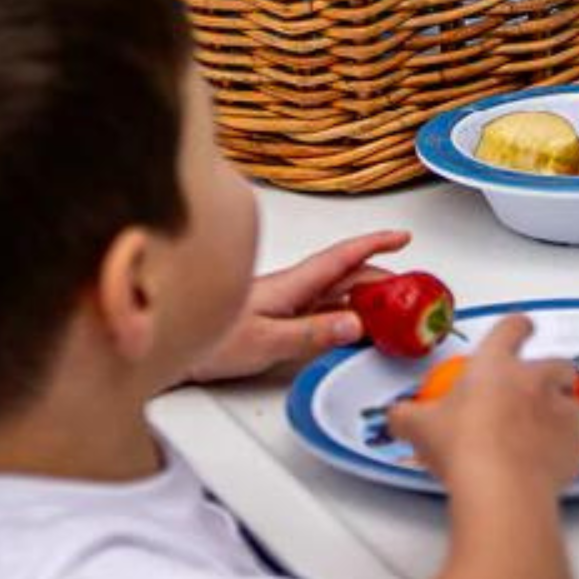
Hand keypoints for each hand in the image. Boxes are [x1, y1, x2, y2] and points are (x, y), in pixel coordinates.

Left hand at [184, 229, 410, 383]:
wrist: (169, 342)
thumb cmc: (209, 339)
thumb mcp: (265, 341)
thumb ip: (311, 333)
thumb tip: (354, 323)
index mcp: (293, 284)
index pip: (344, 256)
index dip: (375, 243)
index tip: (403, 237)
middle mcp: (292, 288)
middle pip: (348, 276)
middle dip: (382, 279)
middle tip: (410, 294)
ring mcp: (286, 303)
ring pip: (337, 294)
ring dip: (366, 300)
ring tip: (390, 316)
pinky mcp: (278, 319)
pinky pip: (323, 311)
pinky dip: (346, 316)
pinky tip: (352, 332)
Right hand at [388, 316, 578, 497]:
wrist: (501, 487)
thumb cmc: (462, 448)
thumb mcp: (420, 428)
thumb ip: (407, 415)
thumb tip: (397, 414)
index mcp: (497, 364)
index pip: (513, 328)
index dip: (517, 328)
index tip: (519, 330)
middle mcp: (536, 378)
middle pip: (555, 363)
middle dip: (548, 375)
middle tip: (531, 395)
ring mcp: (561, 409)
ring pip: (575, 401)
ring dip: (564, 411)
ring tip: (545, 431)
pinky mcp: (577, 444)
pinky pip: (578, 441)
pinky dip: (568, 449)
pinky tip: (550, 464)